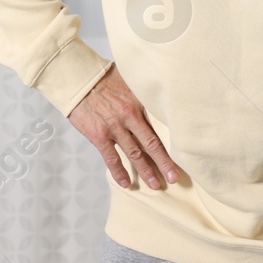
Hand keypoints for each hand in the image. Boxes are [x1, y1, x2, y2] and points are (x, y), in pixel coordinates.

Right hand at [68, 64, 181, 190]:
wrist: (78, 79)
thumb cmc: (104, 77)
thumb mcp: (130, 78)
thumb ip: (144, 90)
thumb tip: (161, 91)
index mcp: (140, 102)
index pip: (161, 125)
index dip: (173, 141)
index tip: (184, 153)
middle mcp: (130, 116)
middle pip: (152, 144)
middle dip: (165, 163)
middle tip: (175, 178)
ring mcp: (114, 128)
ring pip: (135, 154)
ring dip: (146, 171)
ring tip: (156, 185)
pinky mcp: (99, 136)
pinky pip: (111, 159)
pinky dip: (119, 172)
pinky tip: (126, 183)